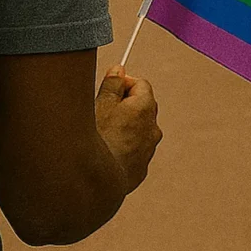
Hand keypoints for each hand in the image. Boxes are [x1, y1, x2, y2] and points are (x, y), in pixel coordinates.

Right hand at [94, 65, 161, 194]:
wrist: (98, 180)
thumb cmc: (98, 136)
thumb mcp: (100, 103)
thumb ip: (112, 83)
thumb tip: (119, 70)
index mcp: (144, 108)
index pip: (141, 84)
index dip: (124, 83)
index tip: (109, 89)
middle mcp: (152, 128)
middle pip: (143, 106)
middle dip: (126, 103)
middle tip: (104, 108)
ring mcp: (149, 150)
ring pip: (139, 128)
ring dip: (126, 125)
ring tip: (104, 130)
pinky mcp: (141, 168)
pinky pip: (135, 148)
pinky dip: (124, 144)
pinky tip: (107, 149)